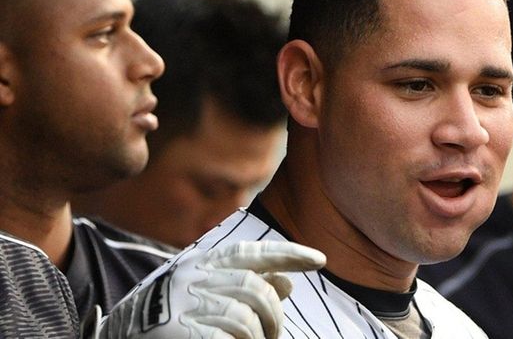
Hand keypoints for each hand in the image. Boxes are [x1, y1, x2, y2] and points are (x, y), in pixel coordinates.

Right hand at [95, 240, 325, 338]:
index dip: (289, 254)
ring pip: (244, 317)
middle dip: (274, 313)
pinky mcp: (179, 332)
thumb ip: (247, 283)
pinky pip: (226, 338)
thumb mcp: (208, 289)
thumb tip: (289, 282)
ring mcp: (185, 306)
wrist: (123, 334)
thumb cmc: (174, 313)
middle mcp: (194, 278)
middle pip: (255, 288)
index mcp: (204, 263)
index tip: (319, 261)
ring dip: (260, 335)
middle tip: (274, 334)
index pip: (253, 252)